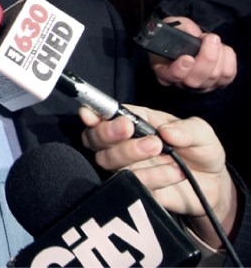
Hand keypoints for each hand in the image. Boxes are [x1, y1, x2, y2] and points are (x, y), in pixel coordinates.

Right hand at [79, 104, 237, 247]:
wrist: (214, 186)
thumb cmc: (200, 151)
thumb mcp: (201, 133)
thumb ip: (187, 129)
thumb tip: (167, 132)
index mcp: (134, 123)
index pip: (104, 116)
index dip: (93, 114)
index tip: (91, 115)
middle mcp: (123, 145)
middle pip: (95, 139)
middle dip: (106, 132)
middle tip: (128, 128)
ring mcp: (128, 169)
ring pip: (108, 161)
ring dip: (128, 152)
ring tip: (158, 147)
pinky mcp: (137, 191)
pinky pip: (132, 184)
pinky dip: (152, 177)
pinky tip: (174, 172)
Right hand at [150, 17, 236, 90]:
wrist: (190, 42)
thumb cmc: (178, 35)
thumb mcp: (173, 26)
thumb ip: (179, 29)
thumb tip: (194, 35)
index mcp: (163, 71)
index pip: (171, 77)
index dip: (179, 70)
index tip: (187, 58)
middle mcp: (181, 83)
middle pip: (195, 79)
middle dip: (207, 57)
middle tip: (210, 38)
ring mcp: (201, 86)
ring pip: (214, 76)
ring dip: (219, 54)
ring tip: (213, 41)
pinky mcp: (218, 84)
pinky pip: (229, 74)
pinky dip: (229, 59)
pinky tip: (221, 49)